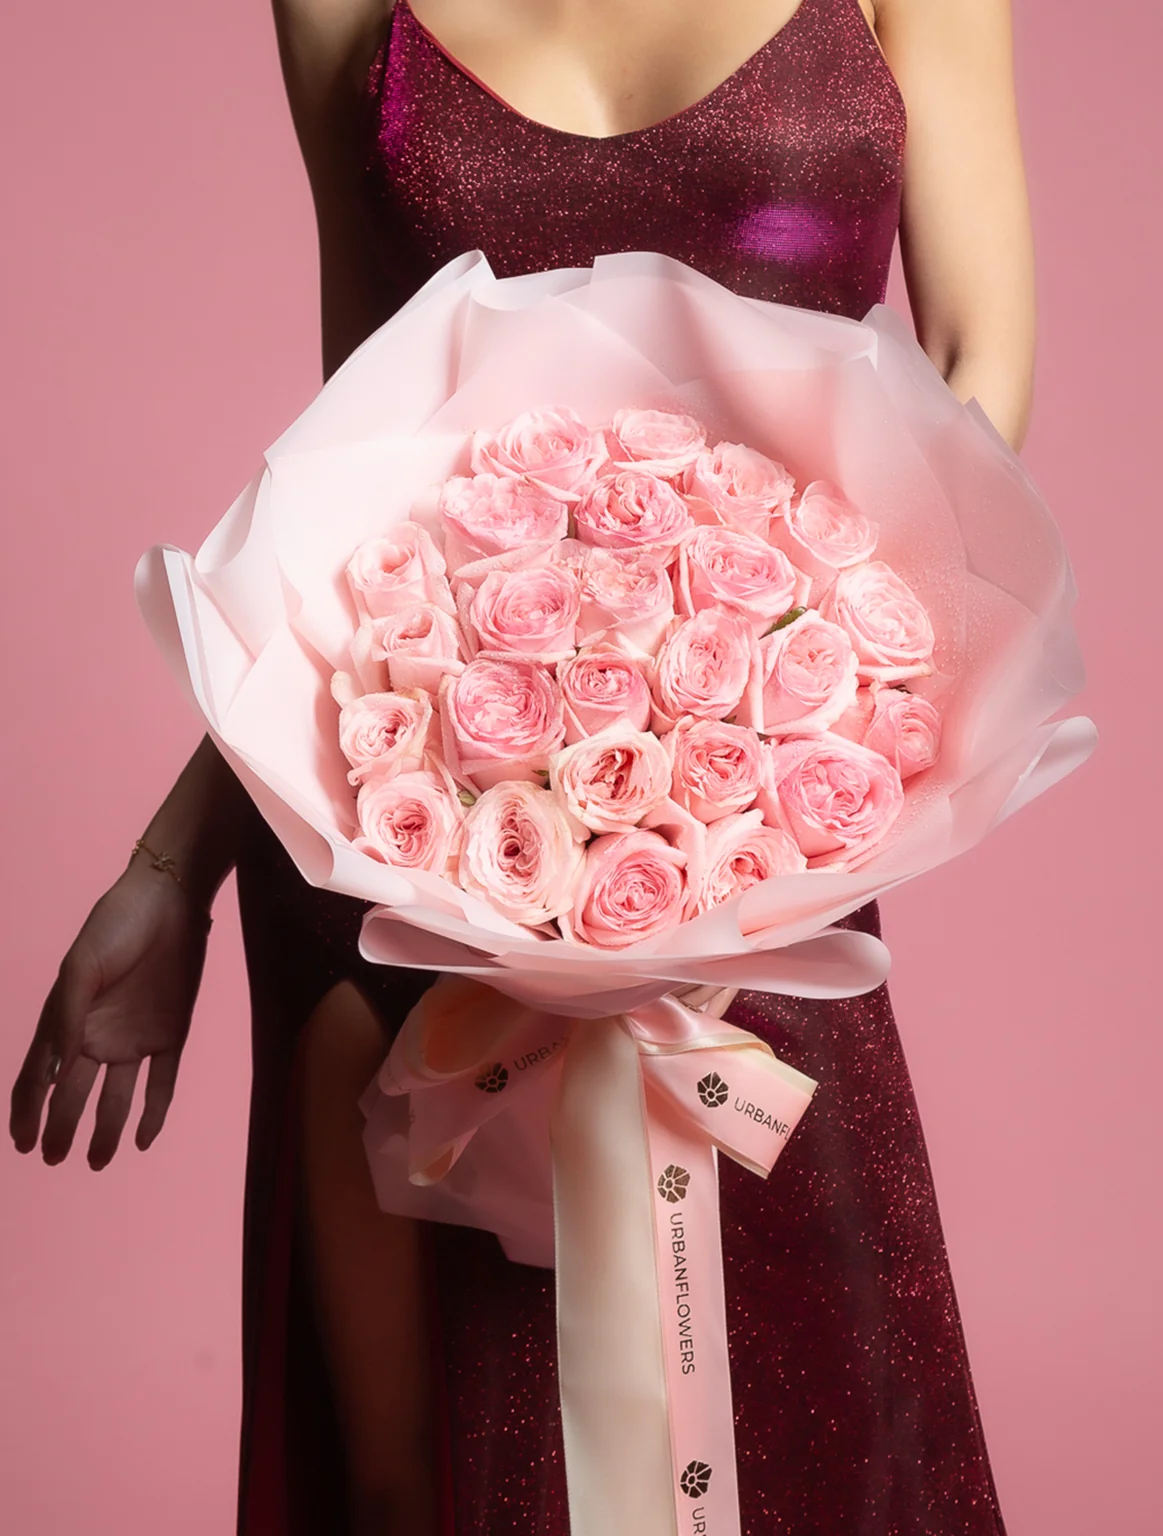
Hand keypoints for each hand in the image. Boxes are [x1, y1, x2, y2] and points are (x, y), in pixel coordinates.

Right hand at [8, 859, 212, 1169]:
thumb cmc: (116, 927)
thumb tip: (54, 1076)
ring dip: (106, 1131)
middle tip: (55, 1157)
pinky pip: (162, 1083)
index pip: (39, 1077)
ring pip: (115, 1098)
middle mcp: (96, 1036)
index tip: (21, 1145)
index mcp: (65, 1021)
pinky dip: (154, 1113)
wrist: (171, 901)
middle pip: (74, 1096)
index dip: (26, 1111)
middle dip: (61, 1129)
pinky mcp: (171, 1034)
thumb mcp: (82, 970)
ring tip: (96, 1162)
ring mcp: (134, 1037)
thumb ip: (66, 1020)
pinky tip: (142, 1139)